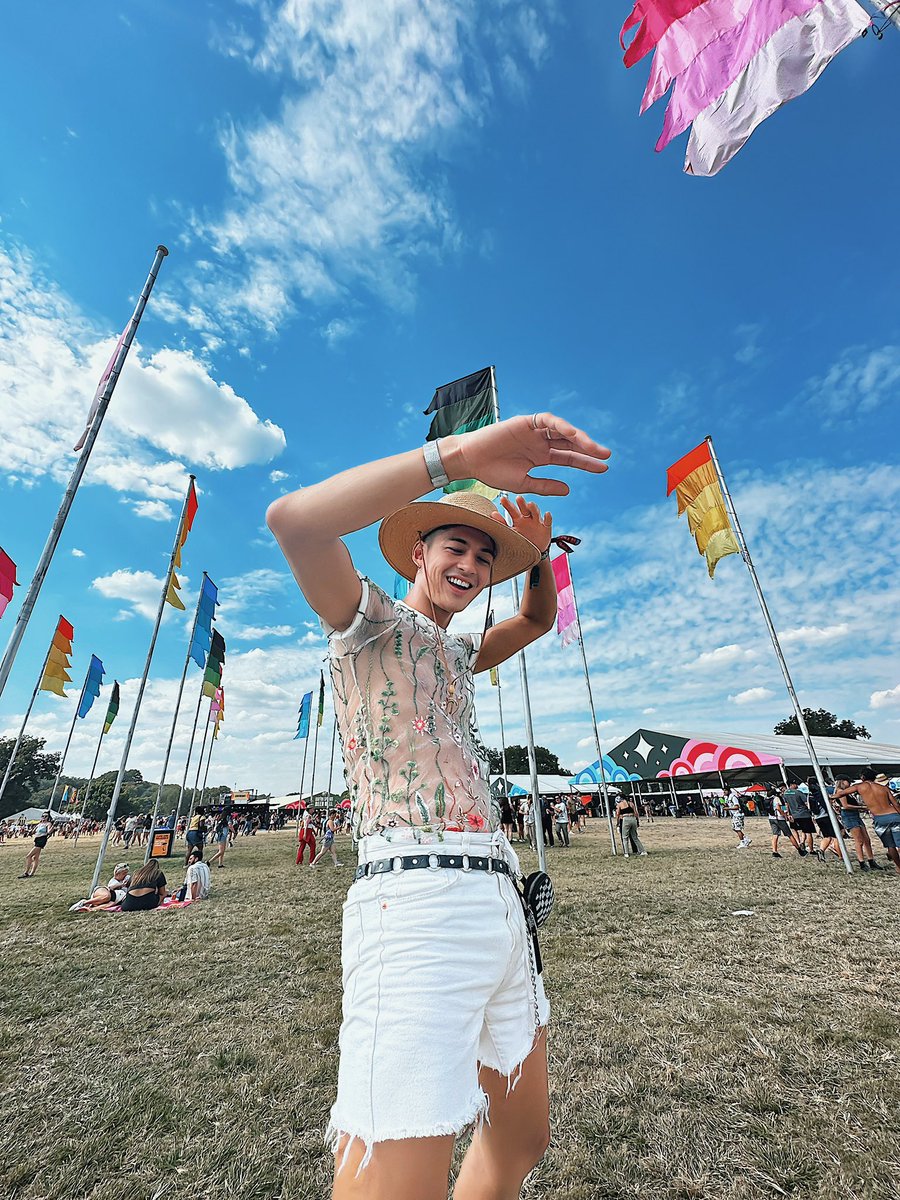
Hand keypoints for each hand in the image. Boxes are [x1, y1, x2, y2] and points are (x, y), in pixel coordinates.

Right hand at [443, 413, 609, 496]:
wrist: (470, 461)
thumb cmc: (493, 472)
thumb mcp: (524, 483)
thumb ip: (545, 485)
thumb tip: (569, 489)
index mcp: (541, 456)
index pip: (569, 457)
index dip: (586, 463)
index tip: (603, 469)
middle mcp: (540, 442)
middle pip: (569, 444)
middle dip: (588, 449)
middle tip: (606, 457)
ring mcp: (533, 431)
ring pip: (562, 431)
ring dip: (579, 438)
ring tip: (594, 448)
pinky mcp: (525, 422)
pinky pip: (546, 420)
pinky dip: (560, 425)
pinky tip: (572, 434)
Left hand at [492, 495, 552, 550]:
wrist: (533, 552)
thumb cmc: (520, 540)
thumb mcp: (511, 532)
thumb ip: (502, 523)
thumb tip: (492, 514)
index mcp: (518, 519)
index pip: (512, 510)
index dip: (508, 504)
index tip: (502, 499)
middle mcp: (527, 518)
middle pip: (524, 509)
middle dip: (522, 503)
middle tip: (518, 498)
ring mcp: (537, 522)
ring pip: (535, 513)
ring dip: (533, 508)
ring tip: (530, 504)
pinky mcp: (545, 528)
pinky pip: (547, 522)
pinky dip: (547, 518)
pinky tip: (546, 514)